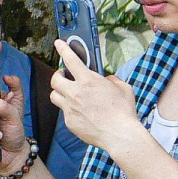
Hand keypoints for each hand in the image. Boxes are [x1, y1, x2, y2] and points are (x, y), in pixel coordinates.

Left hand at [49, 39, 139, 154]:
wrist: (119, 134)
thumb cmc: (123, 111)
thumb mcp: (123, 88)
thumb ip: (111, 79)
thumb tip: (106, 79)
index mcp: (89, 81)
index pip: (71, 60)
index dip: (63, 50)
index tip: (58, 43)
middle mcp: (76, 93)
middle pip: (54, 80)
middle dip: (58, 76)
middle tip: (64, 76)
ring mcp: (70, 108)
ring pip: (54, 96)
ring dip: (60, 92)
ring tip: (69, 93)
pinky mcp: (69, 121)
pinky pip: (64, 111)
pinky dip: (69, 109)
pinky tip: (80, 111)